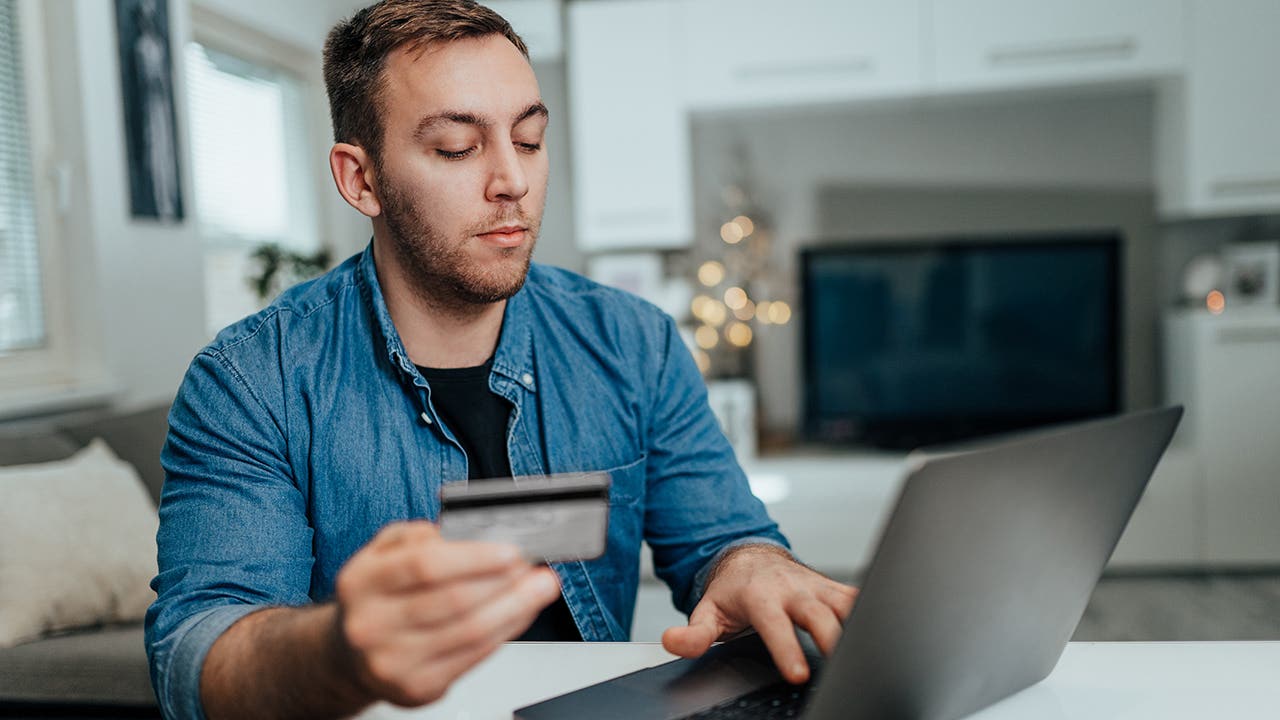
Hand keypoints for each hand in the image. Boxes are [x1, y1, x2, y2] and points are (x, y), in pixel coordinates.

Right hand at [333, 520, 560, 706]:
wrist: (351, 653)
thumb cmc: (379, 596)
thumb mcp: (384, 552)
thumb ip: (421, 535)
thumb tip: (471, 532)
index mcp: (361, 582)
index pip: (423, 566)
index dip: (473, 557)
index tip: (510, 549)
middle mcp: (370, 625)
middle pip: (453, 601)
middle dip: (504, 582)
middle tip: (533, 568)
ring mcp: (392, 662)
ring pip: (470, 632)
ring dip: (514, 607)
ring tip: (538, 588)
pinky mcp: (416, 689)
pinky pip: (473, 657)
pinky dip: (504, 632)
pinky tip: (518, 614)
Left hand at [661, 545, 857, 683]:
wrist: (752, 558)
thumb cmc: (732, 591)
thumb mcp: (708, 611)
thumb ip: (694, 634)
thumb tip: (672, 642)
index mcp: (760, 596)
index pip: (775, 624)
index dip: (787, 648)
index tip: (798, 673)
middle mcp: (791, 588)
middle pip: (818, 612)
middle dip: (832, 637)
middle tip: (841, 664)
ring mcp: (815, 586)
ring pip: (845, 603)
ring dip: (858, 623)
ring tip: (868, 651)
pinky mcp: (833, 588)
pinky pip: (858, 597)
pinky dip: (871, 611)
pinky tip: (880, 633)